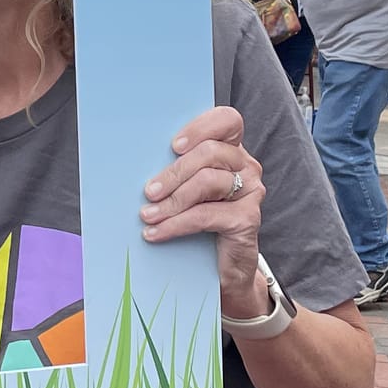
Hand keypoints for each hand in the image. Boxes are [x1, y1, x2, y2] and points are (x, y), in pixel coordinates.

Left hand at [141, 107, 268, 289]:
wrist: (224, 266)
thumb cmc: (200, 220)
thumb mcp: (187, 189)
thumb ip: (177, 169)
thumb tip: (137, 161)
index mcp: (231, 150)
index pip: (227, 120)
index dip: (201, 127)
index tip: (173, 146)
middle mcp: (246, 166)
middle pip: (211, 152)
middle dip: (174, 172)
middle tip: (148, 191)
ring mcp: (250, 191)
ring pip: (208, 182)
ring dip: (171, 200)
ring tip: (147, 215)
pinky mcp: (247, 218)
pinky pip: (206, 215)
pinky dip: (176, 224)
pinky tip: (156, 233)